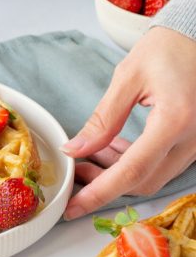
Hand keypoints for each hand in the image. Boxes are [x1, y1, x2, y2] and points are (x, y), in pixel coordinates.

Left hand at [62, 26, 195, 217]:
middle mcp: (193, 139)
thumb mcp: (128, 77)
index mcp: (175, 121)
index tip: (73, 208)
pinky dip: (135, 163)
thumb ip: (102, 119)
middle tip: (76, 168)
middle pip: (143, 181)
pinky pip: (163, 165)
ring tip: (90, 155)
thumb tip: (75, 150)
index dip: (99, 193)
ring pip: (153, 176)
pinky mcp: (195, 142)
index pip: (132, 171)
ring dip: (118, 173)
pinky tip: (113, 147)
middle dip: (104, 182)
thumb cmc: (169, 48)